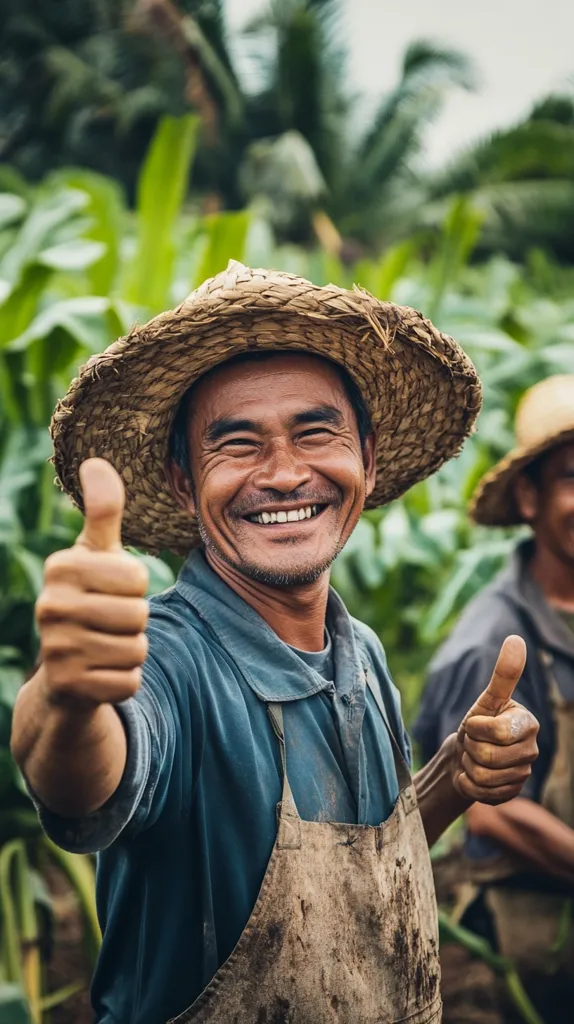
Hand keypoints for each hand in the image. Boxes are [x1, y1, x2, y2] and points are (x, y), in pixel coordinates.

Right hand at [36, 459, 148, 709]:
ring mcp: (55, 649)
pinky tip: (100, 674)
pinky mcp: (68, 687)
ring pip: (137, 649)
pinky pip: (129, 682)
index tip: (110, 591)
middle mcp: (50, 606)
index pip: (137, 576)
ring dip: (131, 651)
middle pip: (138, 613)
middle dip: (135, 622)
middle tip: (109, 624)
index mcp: (60, 567)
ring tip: (105, 646)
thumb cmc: (88, 600)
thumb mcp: (94, 555)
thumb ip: (103, 511)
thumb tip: (97, 460)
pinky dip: (123, 680)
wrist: (62, 672)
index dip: (136, 587)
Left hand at [452, 635, 538, 804]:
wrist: (466, 754)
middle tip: (473, 742)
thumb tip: (516, 639)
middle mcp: (531, 750)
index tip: (475, 724)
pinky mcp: (511, 793)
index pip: (498, 733)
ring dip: (468, 766)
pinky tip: (473, 776)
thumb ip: (504, 673)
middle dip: (471, 748)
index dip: (477, 729)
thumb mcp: (487, 699)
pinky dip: (468, 784)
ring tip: (473, 758)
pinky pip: (481, 793)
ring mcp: (522, 774)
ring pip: (483, 777)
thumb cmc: (478, 722)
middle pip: (488, 756)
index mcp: (528, 723)